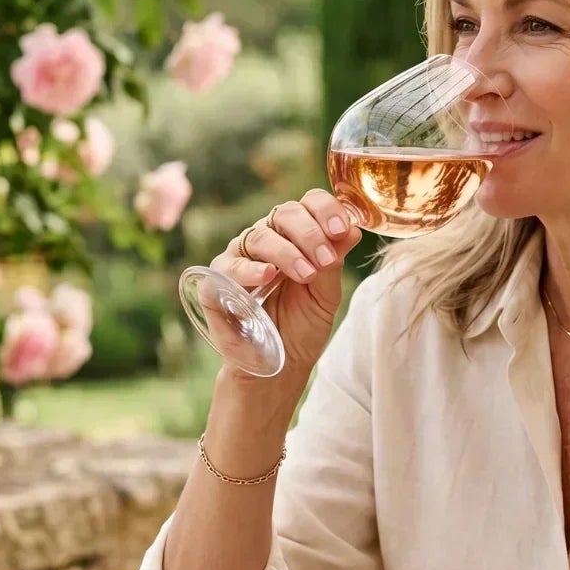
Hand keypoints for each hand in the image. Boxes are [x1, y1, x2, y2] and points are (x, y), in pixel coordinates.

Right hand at [208, 190, 362, 381]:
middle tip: (326, 260)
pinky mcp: (217, 281)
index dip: (325, 210)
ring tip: (306, 274)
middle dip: (309, 233)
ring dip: (287, 252)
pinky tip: (268, 275)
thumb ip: (334, 261)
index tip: (341, 230)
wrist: (279, 365)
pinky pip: (230, 266)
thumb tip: (352, 228)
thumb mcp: (326, 295)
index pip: (308, 204)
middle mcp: (266, 239)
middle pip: (284, 213)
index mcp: (296, 236)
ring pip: (260, 236)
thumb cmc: (302, 327)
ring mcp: (239, 257)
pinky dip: (250, 269)